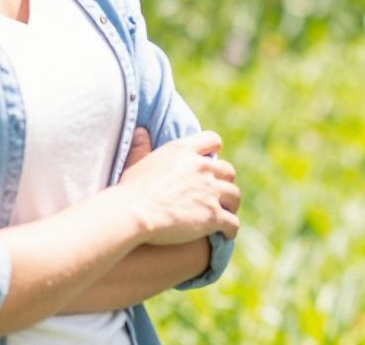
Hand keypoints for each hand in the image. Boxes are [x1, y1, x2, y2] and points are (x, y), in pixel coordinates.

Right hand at [115, 130, 240, 244]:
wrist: (133, 213)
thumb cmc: (130, 191)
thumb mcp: (136, 162)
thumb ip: (141, 147)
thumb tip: (140, 131)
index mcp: (184, 151)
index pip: (211, 139)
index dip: (214, 147)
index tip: (215, 153)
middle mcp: (202, 167)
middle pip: (227, 170)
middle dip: (225, 180)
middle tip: (220, 191)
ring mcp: (210, 191)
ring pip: (234, 195)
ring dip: (231, 204)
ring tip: (227, 212)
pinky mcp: (213, 215)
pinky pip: (232, 222)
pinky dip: (231, 229)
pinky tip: (226, 234)